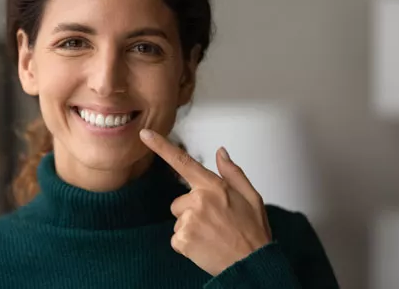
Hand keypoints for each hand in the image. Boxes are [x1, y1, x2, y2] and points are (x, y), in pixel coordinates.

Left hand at [139, 129, 272, 275]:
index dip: (160, 146)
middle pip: (179, 202)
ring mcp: (189, 220)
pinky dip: (187, 244)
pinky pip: (177, 238)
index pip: (182, 161)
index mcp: (213, 186)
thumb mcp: (251, 196)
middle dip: (192, 211)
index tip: (144, 134)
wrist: (253, 265)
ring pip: (179, 220)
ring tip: (212, 236)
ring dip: (191, 228)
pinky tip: (205, 246)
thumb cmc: (253, 232)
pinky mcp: (183, 239)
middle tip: (214, 223)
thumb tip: (220, 152)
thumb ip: (232, 172)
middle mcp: (198, 199)